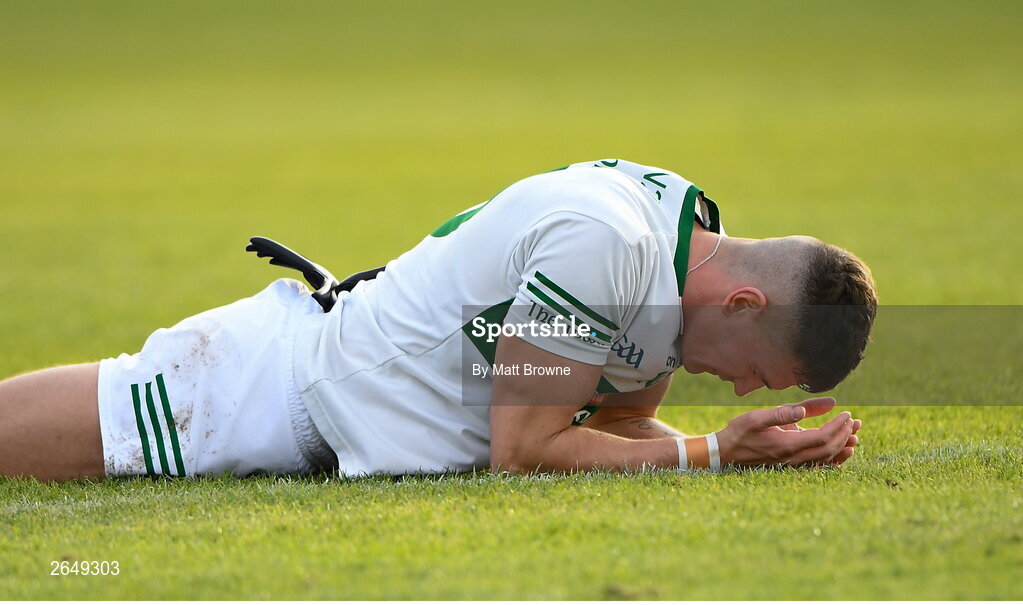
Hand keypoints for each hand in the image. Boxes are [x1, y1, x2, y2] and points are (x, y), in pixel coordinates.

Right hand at [715, 397, 859, 467]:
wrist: (726, 452)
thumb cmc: (740, 432)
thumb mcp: (757, 418)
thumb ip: (782, 414)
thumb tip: (803, 410)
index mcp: (787, 445)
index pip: (822, 437)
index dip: (838, 426)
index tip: (847, 414)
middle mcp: (793, 458)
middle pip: (828, 449)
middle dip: (843, 434)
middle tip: (853, 421)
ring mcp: (792, 464)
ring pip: (825, 459)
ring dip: (842, 447)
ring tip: (854, 435)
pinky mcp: (790, 465)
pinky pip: (817, 465)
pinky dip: (833, 459)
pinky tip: (841, 452)